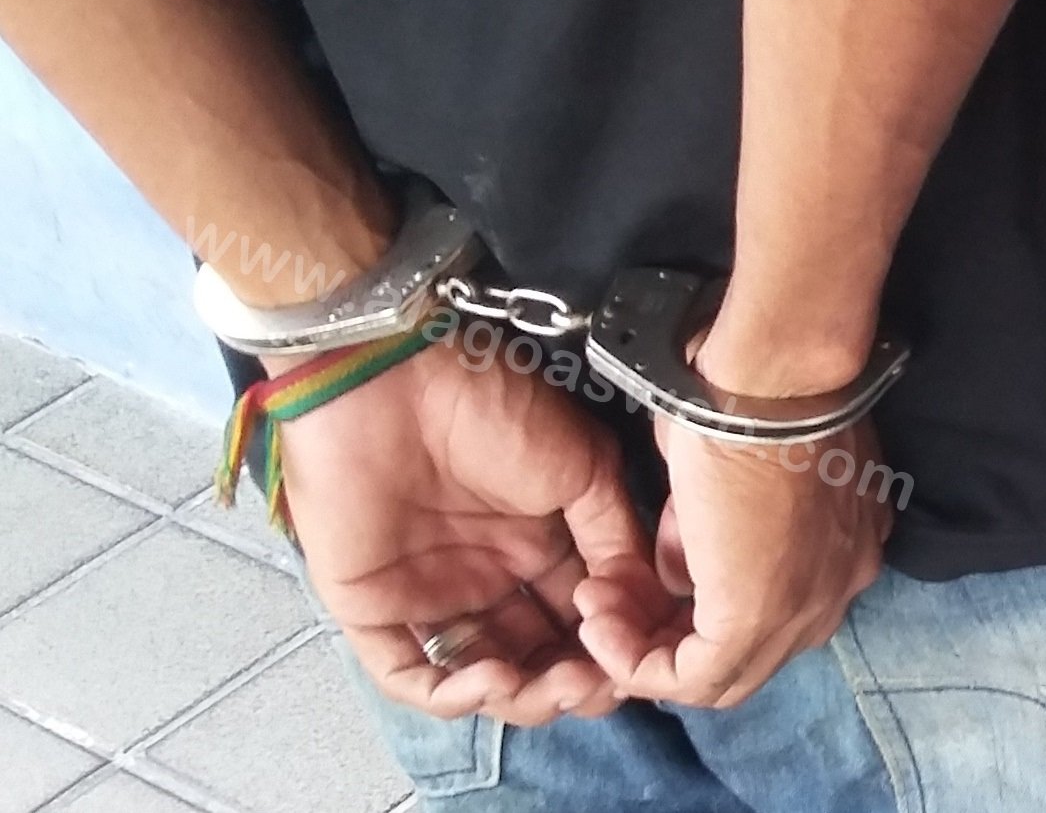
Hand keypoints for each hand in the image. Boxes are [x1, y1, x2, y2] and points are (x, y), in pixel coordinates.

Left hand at [267, 339, 645, 725]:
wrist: (393, 375)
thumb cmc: (488, 407)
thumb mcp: (581, 465)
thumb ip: (615, 535)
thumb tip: (645, 599)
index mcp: (532, 545)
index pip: (575, 622)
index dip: (606, 650)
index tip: (633, 658)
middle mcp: (484, 576)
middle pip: (534, 659)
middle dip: (572, 682)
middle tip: (596, 681)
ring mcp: (427, 595)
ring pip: (480, 678)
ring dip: (524, 696)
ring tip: (557, 682)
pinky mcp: (372, 607)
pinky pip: (410, 673)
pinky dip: (454, 694)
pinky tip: (496, 678)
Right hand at [576, 414, 889, 708]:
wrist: (768, 377)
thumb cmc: (747, 391)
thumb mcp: (716, 471)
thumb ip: (699, 532)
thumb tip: (675, 572)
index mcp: (835, 549)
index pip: (765, 611)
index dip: (696, 609)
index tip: (641, 583)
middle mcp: (832, 591)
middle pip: (745, 653)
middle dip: (664, 636)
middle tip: (608, 603)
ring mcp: (803, 609)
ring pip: (720, 676)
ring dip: (644, 652)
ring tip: (596, 613)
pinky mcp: (755, 619)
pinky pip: (693, 677)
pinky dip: (640, 663)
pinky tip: (602, 630)